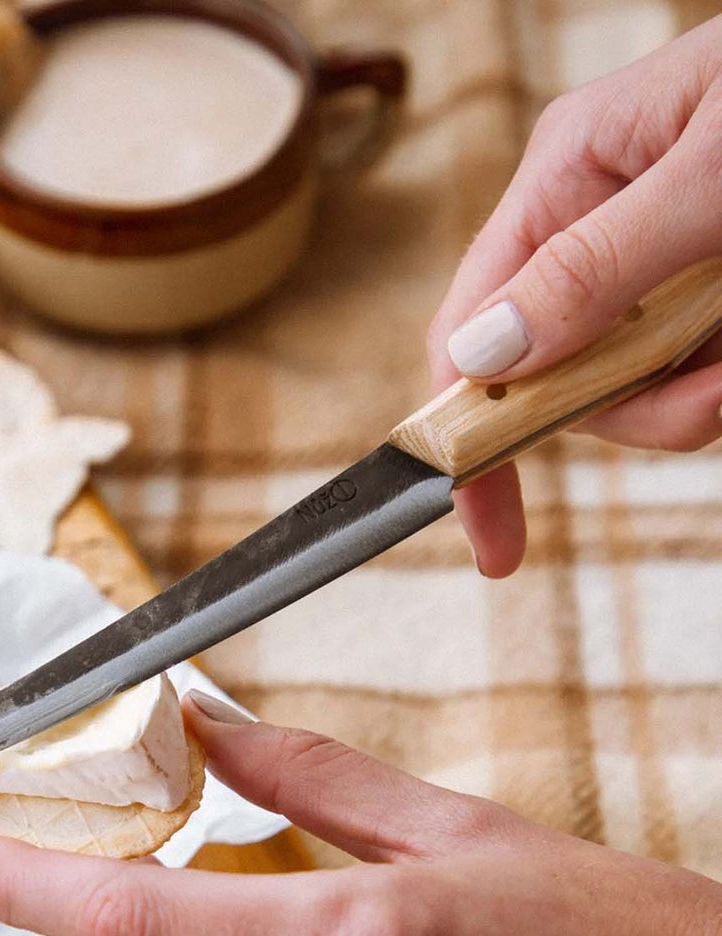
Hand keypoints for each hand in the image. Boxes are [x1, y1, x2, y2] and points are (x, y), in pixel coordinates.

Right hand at [428, 17, 721, 577]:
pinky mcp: (704, 287)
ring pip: (633, 386)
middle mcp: (593, 222)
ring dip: (697, 394)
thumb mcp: (707, 178)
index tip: (491, 535)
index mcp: (567, 175)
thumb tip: (484, 353)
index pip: (471, 327)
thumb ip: (596, 266)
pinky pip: (692, 370)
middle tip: (714, 399)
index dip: (464, 435)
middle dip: (637, 409)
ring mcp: (651, 260)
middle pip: (560, 377)